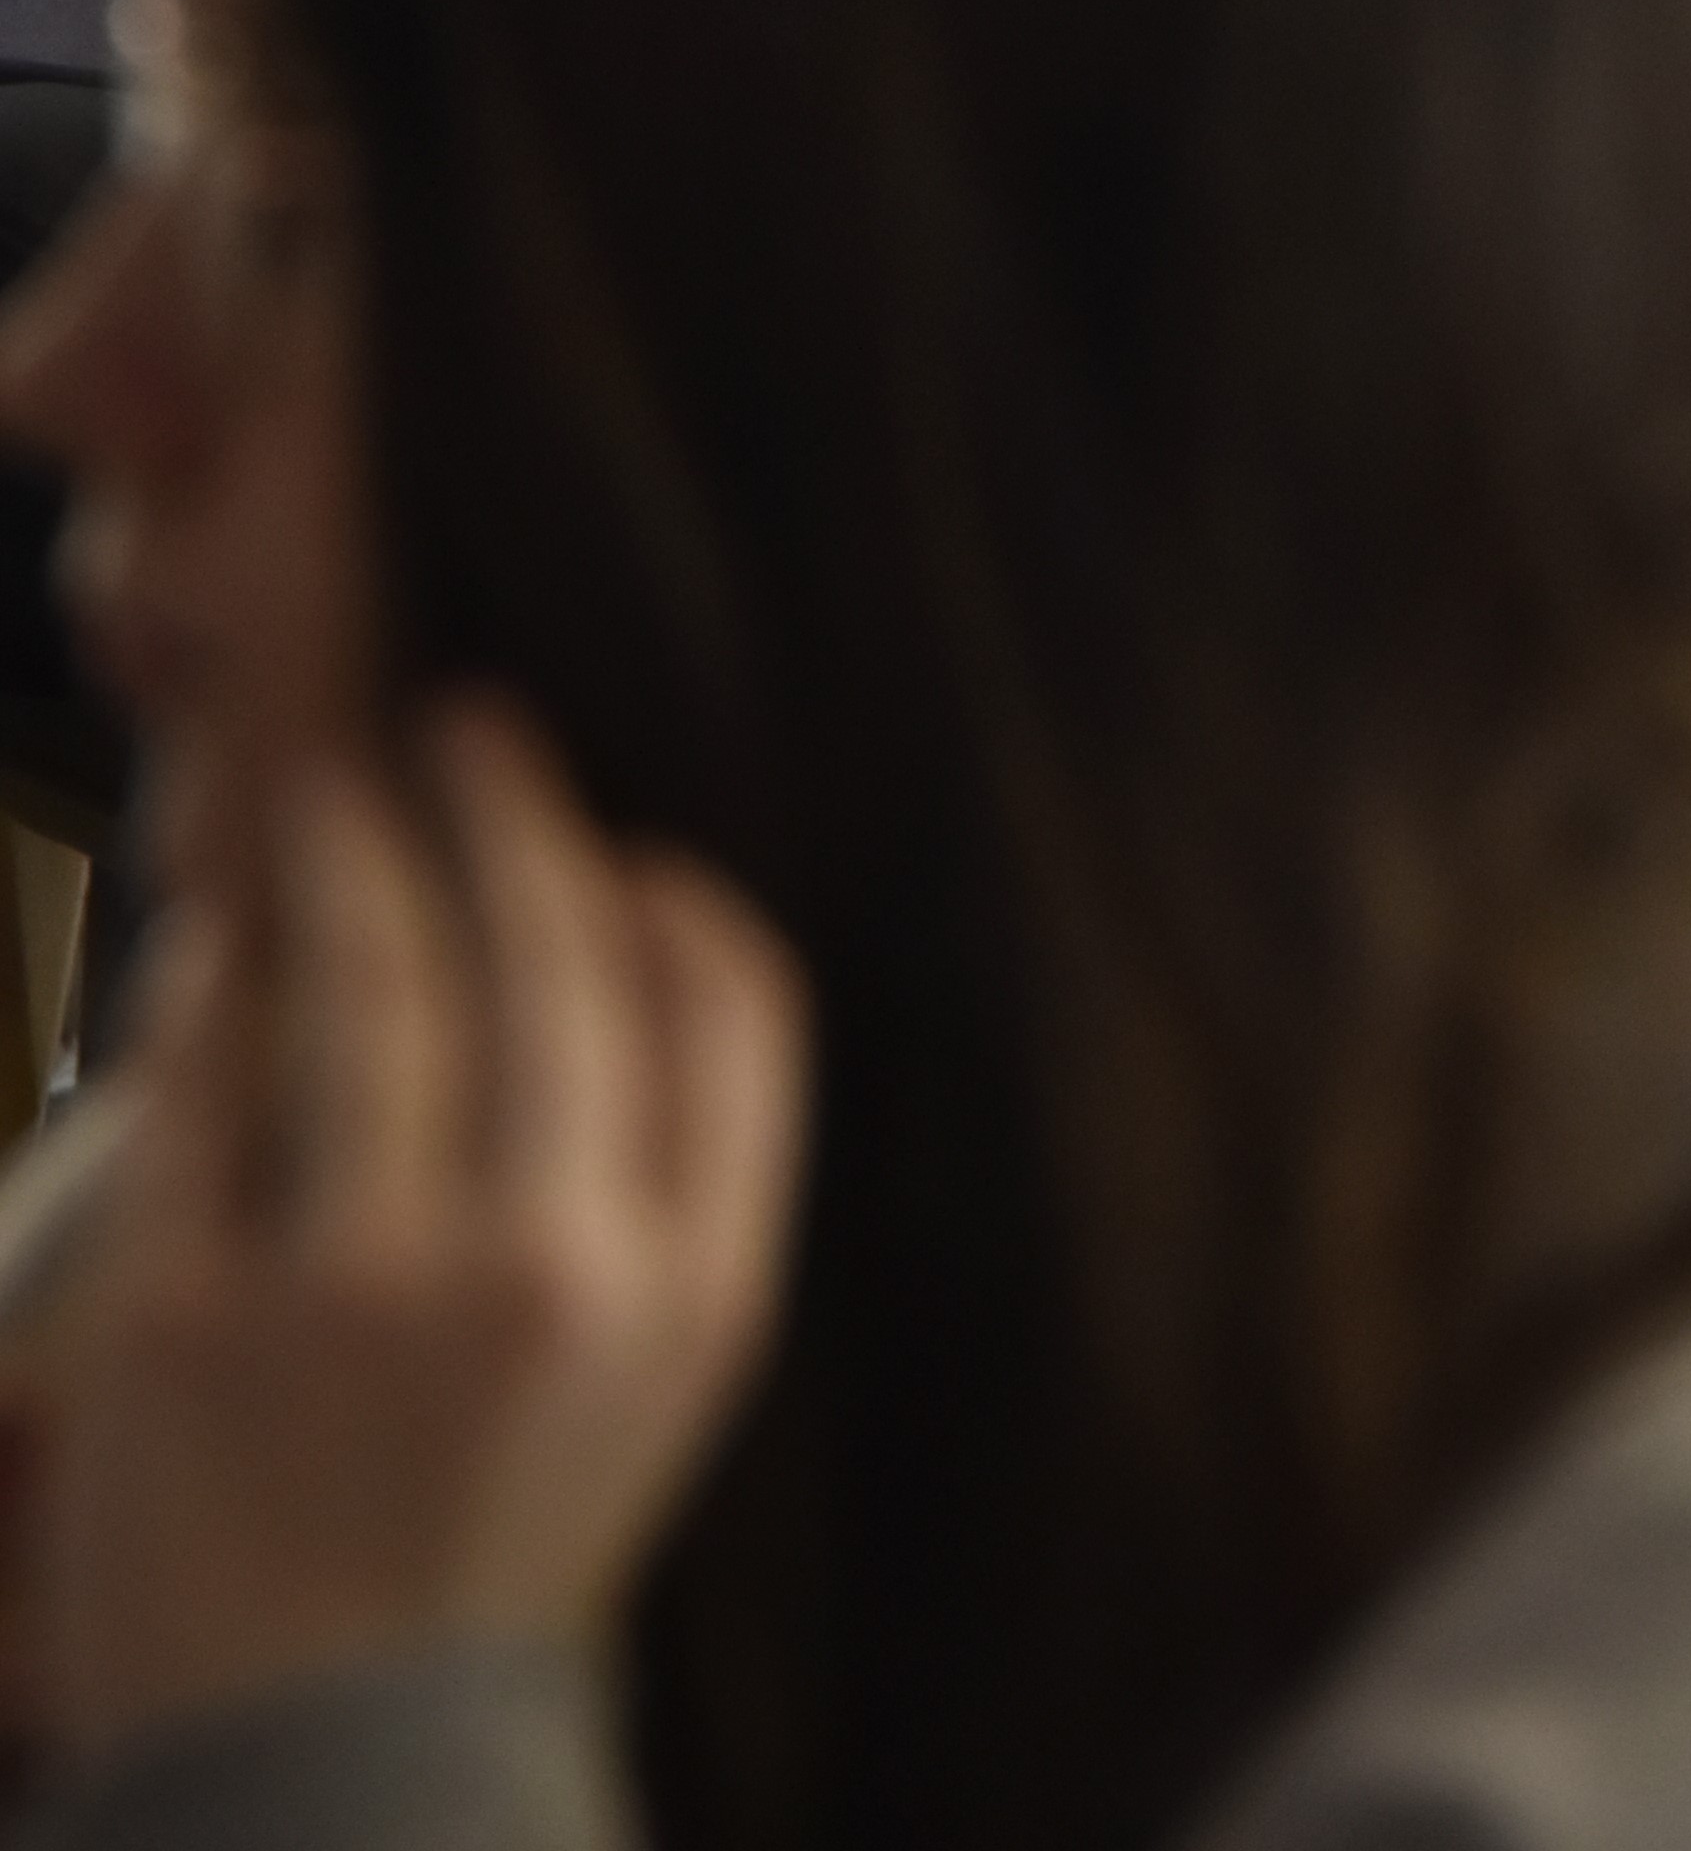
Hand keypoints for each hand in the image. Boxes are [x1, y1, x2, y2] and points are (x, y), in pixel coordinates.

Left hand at [12, 702, 805, 1752]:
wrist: (321, 1783)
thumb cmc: (492, 1555)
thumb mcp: (657, 1381)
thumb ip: (675, 1159)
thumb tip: (632, 894)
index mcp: (684, 1294)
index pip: (724, 996)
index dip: (666, 889)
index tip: (617, 843)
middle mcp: (538, 1273)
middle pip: (541, 954)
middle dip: (499, 812)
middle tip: (461, 728)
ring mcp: (351, 1296)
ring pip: (361, 985)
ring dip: (345, 855)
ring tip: (328, 795)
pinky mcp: (182, 1328)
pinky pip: (200, 1092)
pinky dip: (207, 988)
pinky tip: (212, 946)